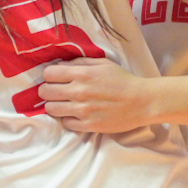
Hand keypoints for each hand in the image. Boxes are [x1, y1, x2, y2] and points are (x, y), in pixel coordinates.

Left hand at [37, 58, 155, 133]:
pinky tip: (76, 114)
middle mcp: (79, 92)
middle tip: (56, 92)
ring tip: (64, 104)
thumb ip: (79, 62)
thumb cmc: (123, 80)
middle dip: (47, 90)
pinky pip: (66, 123)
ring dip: (55, 105)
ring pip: (51, 109)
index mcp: (82, 74)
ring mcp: (83, 110)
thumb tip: (59, 65)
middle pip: (45, 92)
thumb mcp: (102, 63)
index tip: (55, 78)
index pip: (48, 73)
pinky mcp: (88, 125)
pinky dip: (68, 119)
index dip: (50, 75)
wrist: (143, 102)